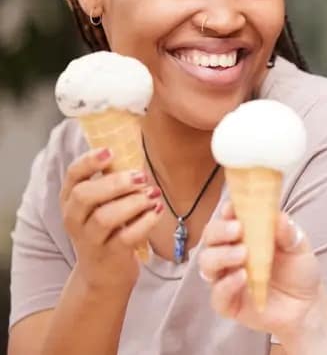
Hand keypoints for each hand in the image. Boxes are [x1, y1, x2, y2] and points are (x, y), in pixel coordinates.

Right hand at [60, 147, 163, 291]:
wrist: (104, 274)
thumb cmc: (108, 229)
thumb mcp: (103, 204)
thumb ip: (113, 180)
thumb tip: (135, 151)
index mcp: (71, 200)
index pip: (73, 175)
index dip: (89, 161)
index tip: (111, 151)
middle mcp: (75, 219)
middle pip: (85, 195)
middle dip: (115, 183)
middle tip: (141, 177)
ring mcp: (90, 239)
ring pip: (104, 217)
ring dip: (133, 203)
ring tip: (153, 194)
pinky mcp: (109, 255)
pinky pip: (125, 237)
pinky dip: (144, 222)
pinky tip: (156, 211)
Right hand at [198, 202, 322, 338]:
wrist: (307, 305)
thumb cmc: (298, 269)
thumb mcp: (299, 246)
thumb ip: (288, 232)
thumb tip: (280, 217)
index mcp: (245, 233)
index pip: (227, 217)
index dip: (227, 210)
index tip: (233, 208)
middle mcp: (230, 252)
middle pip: (210, 236)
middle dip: (220, 231)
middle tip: (238, 231)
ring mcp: (227, 277)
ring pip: (207, 263)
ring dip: (221, 256)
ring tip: (243, 254)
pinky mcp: (228, 302)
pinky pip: (217, 294)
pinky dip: (226, 285)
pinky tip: (242, 278)